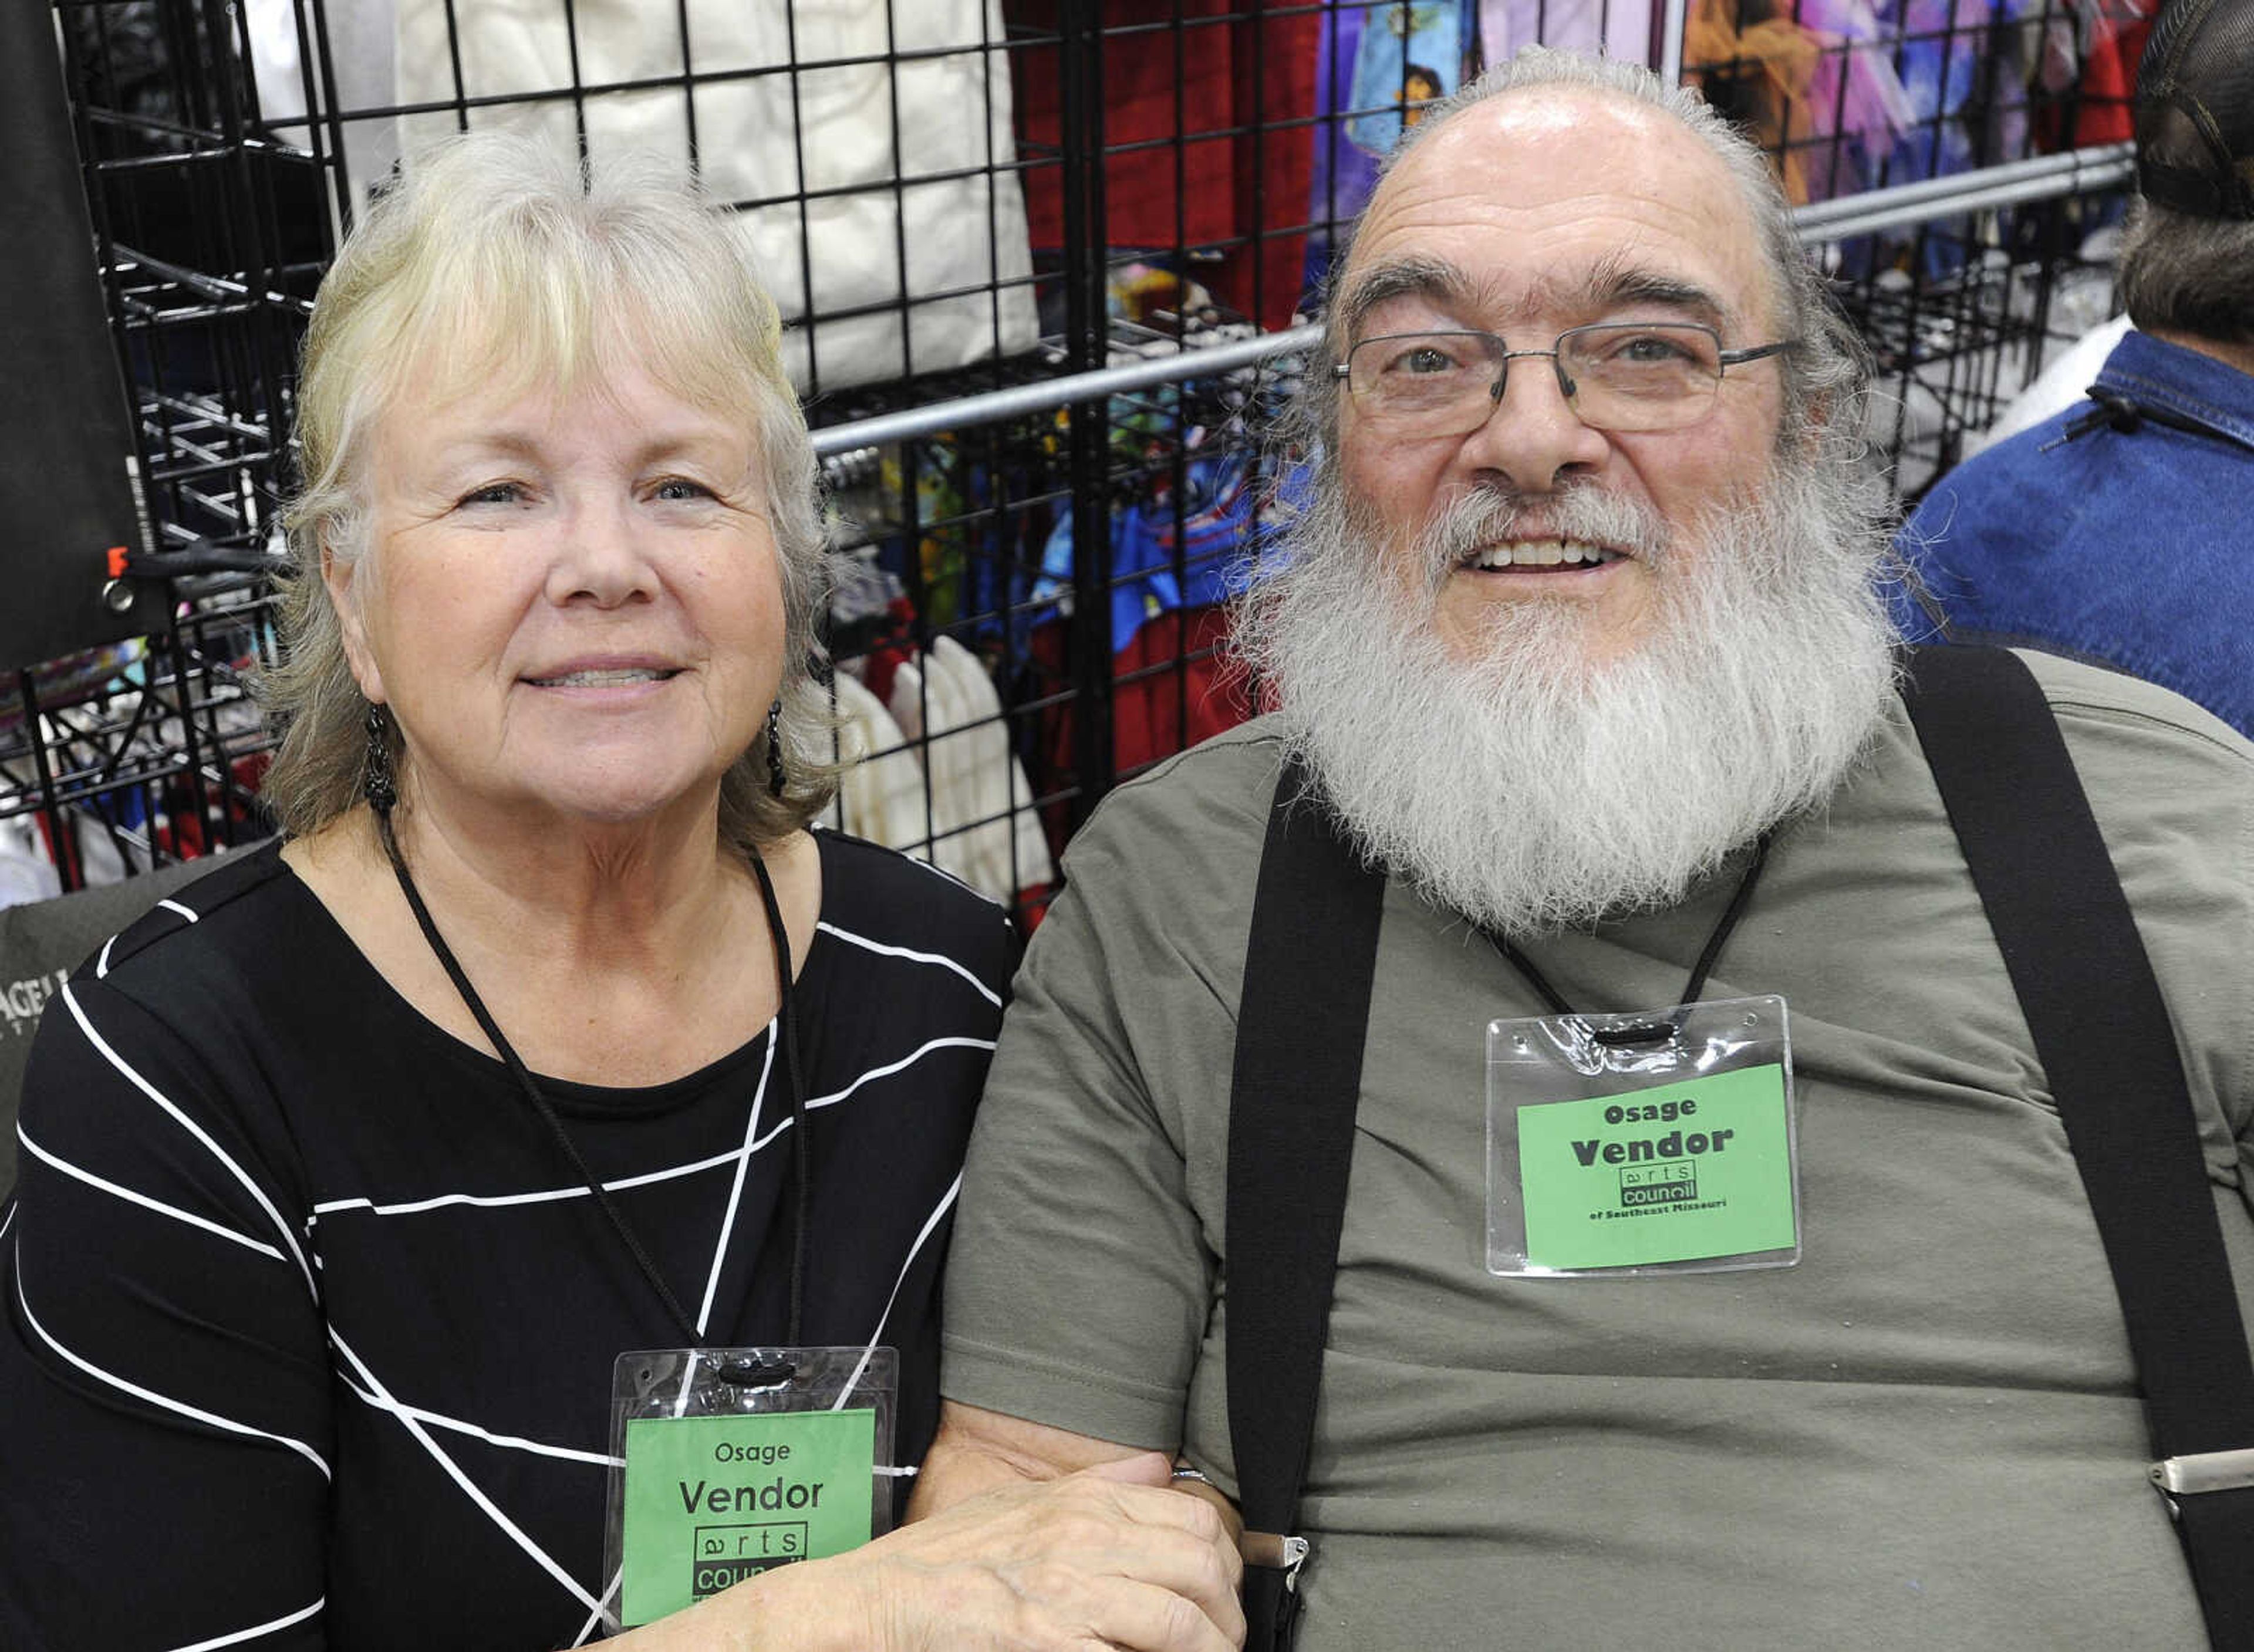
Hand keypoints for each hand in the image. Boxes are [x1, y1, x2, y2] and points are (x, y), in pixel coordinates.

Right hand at [856, 1450, 1244, 1649]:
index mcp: (1084, 1503)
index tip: (1222, 1593)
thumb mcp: (1020, 1500)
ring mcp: (1070, 1595)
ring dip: (1209, 1651)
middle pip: (1202, 1568)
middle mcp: (1085, 1540)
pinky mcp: (1050, 1644)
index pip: (1195, 1519)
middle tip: (1223, 1640)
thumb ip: (1097, 1485)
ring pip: (1183, 1622)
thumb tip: (1159, 1470)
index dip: (1226, 1562)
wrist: (880, 1603)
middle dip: (1227, 1613)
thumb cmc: (945, 1560)